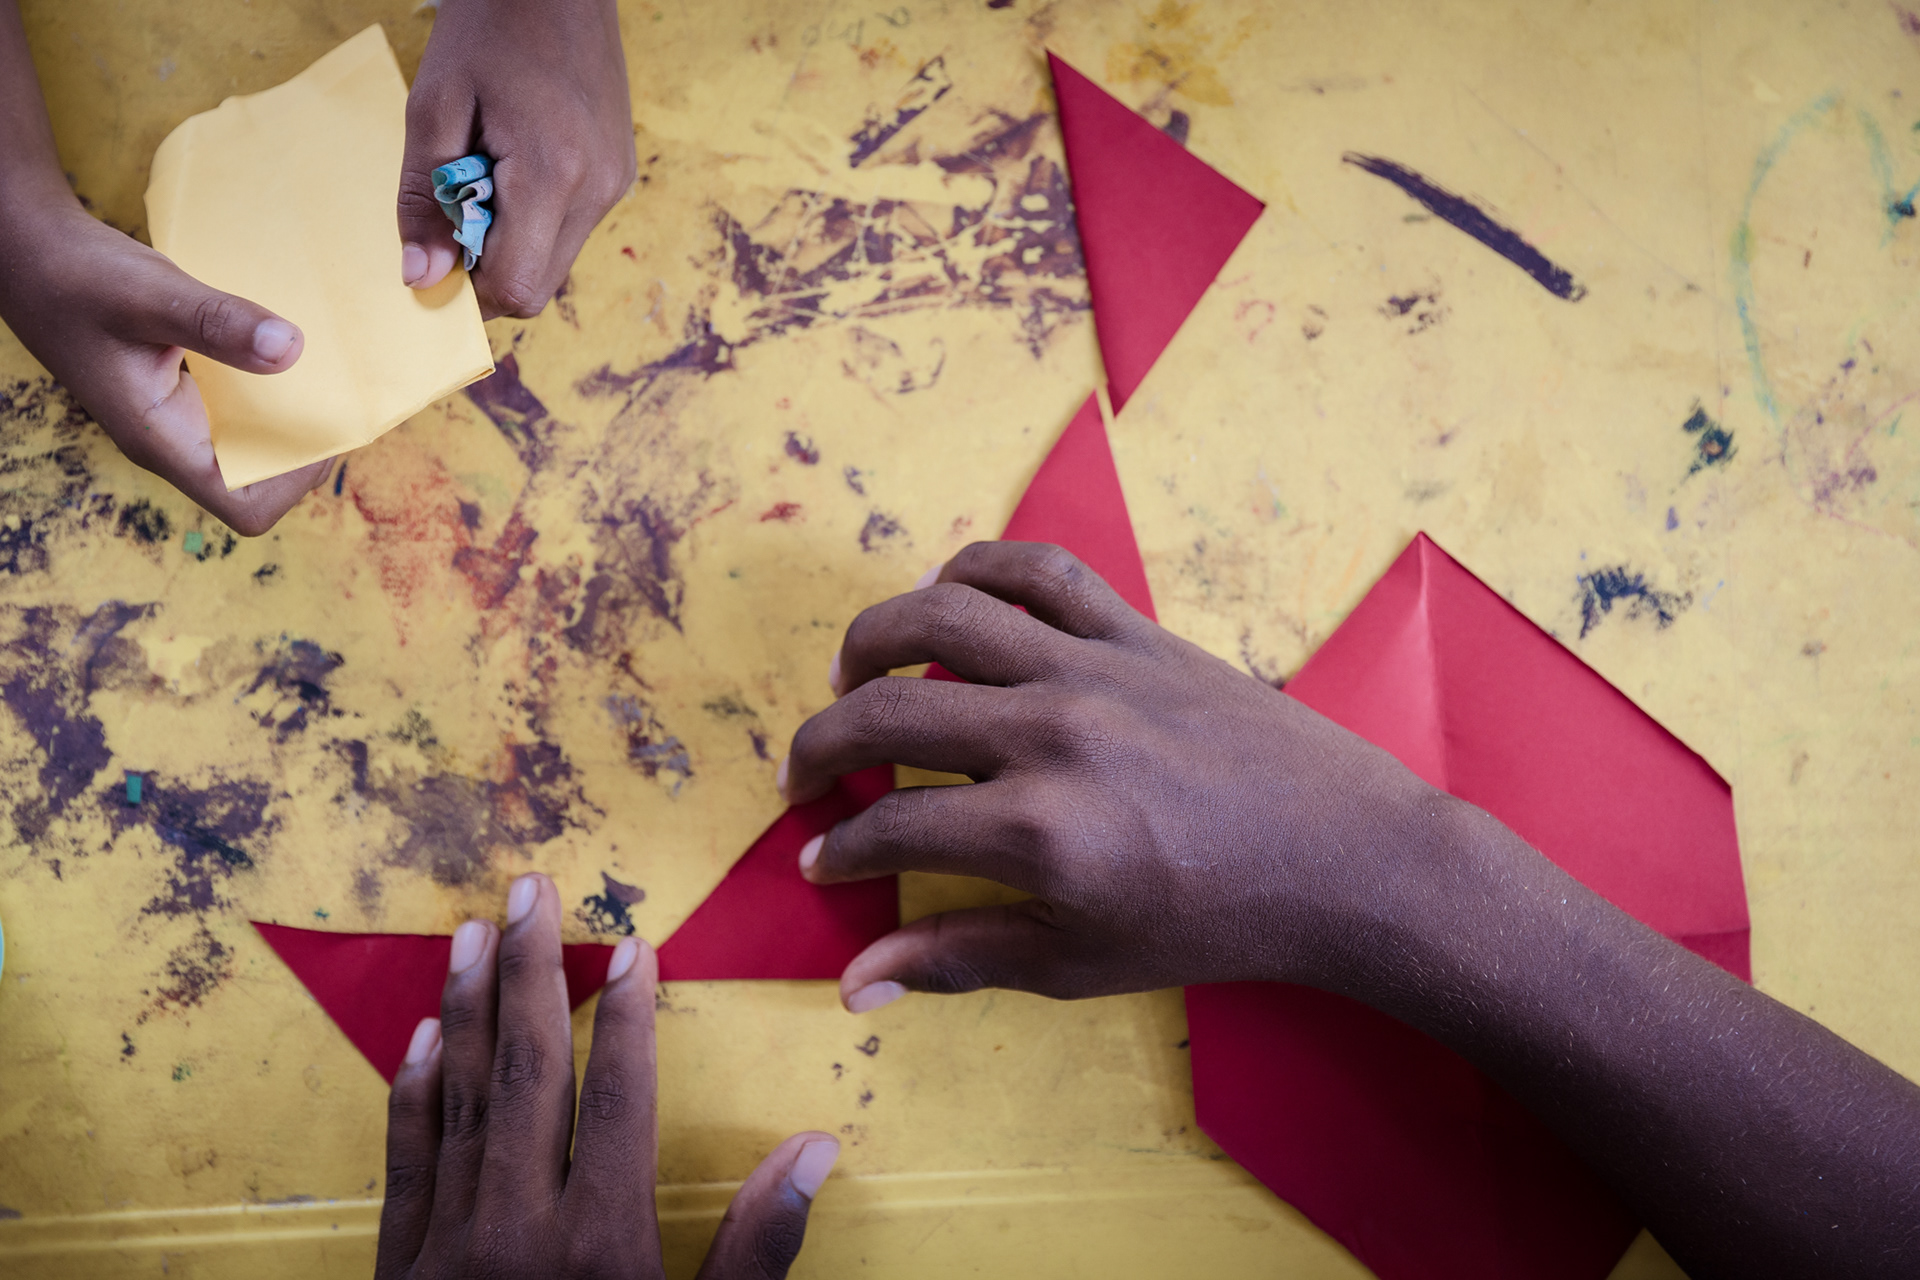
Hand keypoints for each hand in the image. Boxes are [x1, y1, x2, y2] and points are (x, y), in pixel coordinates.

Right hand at [0, 203, 331, 533]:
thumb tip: (291, 350)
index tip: (326, 429)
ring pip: (249, 444)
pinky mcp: (179, 389)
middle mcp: (171, 439)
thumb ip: (216, 323)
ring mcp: (174, 417)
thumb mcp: (151, 293)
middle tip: (340, 397)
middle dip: (304, 450)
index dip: (295, 481)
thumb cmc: (77, 274)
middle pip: (256, 482)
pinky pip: (237, 409)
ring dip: (290, 419)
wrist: (30, 250)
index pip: (244, 506)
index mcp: (161, 439)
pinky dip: (270, 389)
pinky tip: (288, 351)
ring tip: (326, 375)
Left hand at [377, 873, 838, 1279]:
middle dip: (535, 970)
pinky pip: (404, 1162)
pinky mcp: (398, 1271)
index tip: (636, 943)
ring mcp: (448, 1245)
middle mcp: (520, 1226)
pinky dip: (410, 1093)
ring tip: (475, 928)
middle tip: (535, 887)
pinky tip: (419, 1035)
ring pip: (457, 1097)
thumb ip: (757, 1251)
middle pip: (529, 1069)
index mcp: (603, 1243)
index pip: (619, 1097)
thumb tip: (817, 1148)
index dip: (631, 1016)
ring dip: (467, 1005)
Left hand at [398, 0, 635, 318]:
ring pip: (554, 262)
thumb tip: (421, 276)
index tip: (436, 254)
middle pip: (538, 287)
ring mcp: (616, 185)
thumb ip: (423, 198)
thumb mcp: (434, 105)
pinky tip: (515, 167)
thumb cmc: (490, 26)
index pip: (515, 286)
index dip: (468, 289)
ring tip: (486, 176)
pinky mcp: (620, 175)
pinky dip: (533, 221)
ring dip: (510, 243)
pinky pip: (570, 230)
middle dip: (487, 270)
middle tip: (454, 213)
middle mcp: (598, 190)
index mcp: (554, 172)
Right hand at [781, 541, 1465, 1010]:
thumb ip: (959, 960)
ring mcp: (1094, 669)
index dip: (839, 849)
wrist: (1343, 858)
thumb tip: (855, 984)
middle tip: (806, 777)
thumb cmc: (1215, 922)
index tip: (823, 859)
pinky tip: (947, 600)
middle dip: (820, 747)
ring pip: (942, 616)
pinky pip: (1038, 569)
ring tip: (849, 677)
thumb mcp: (1081, 962)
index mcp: (1036, 831)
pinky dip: (977, 568)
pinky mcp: (1136, 630)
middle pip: (888, 714)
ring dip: (870, 640)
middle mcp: (1051, 734)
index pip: (890, 828)